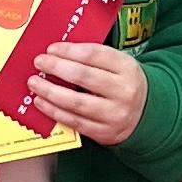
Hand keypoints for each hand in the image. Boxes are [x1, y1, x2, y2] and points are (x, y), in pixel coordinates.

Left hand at [31, 38, 148, 145]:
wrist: (146, 114)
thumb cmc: (123, 84)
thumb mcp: (119, 66)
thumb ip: (94, 59)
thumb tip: (57, 53)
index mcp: (127, 68)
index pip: (94, 54)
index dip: (69, 50)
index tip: (51, 48)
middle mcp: (123, 91)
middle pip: (83, 77)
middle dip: (56, 67)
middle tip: (39, 62)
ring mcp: (114, 114)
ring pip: (75, 102)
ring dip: (50, 91)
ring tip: (34, 83)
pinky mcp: (104, 132)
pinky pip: (74, 121)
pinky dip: (54, 111)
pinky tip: (42, 102)